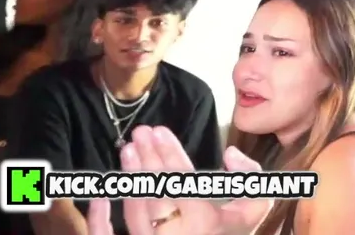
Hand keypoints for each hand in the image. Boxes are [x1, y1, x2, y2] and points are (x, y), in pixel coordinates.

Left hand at [87, 126, 271, 234]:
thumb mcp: (254, 209)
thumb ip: (249, 178)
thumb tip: (229, 154)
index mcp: (205, 223)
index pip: (182, 181)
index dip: (169, 153)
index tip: (159, 132)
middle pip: (155, 192)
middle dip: (147, 158)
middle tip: (139, 134)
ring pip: (135, 210)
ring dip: (129, 177)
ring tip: (127, 150)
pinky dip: (99, 218)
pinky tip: (101, 195)